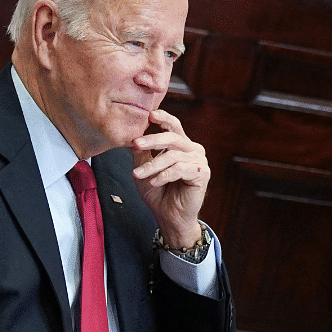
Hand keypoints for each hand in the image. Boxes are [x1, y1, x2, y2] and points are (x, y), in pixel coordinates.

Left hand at [132, 108, 209, 246]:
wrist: (168, 216)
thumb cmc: (157, 192)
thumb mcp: (143, 168)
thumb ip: (140, 151)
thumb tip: (129, 134)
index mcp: (181, 145)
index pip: (174, 126)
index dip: (163, 118)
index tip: (148, 114)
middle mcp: (193, 150)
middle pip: (173, 137)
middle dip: (152, 140)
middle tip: (135, 143)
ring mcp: (199, 161)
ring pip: (173, 156)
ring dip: (152, 166)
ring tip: (137, 175)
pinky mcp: (203, 174)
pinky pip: (180, 169)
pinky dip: (164, 176)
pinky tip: (154, 182)